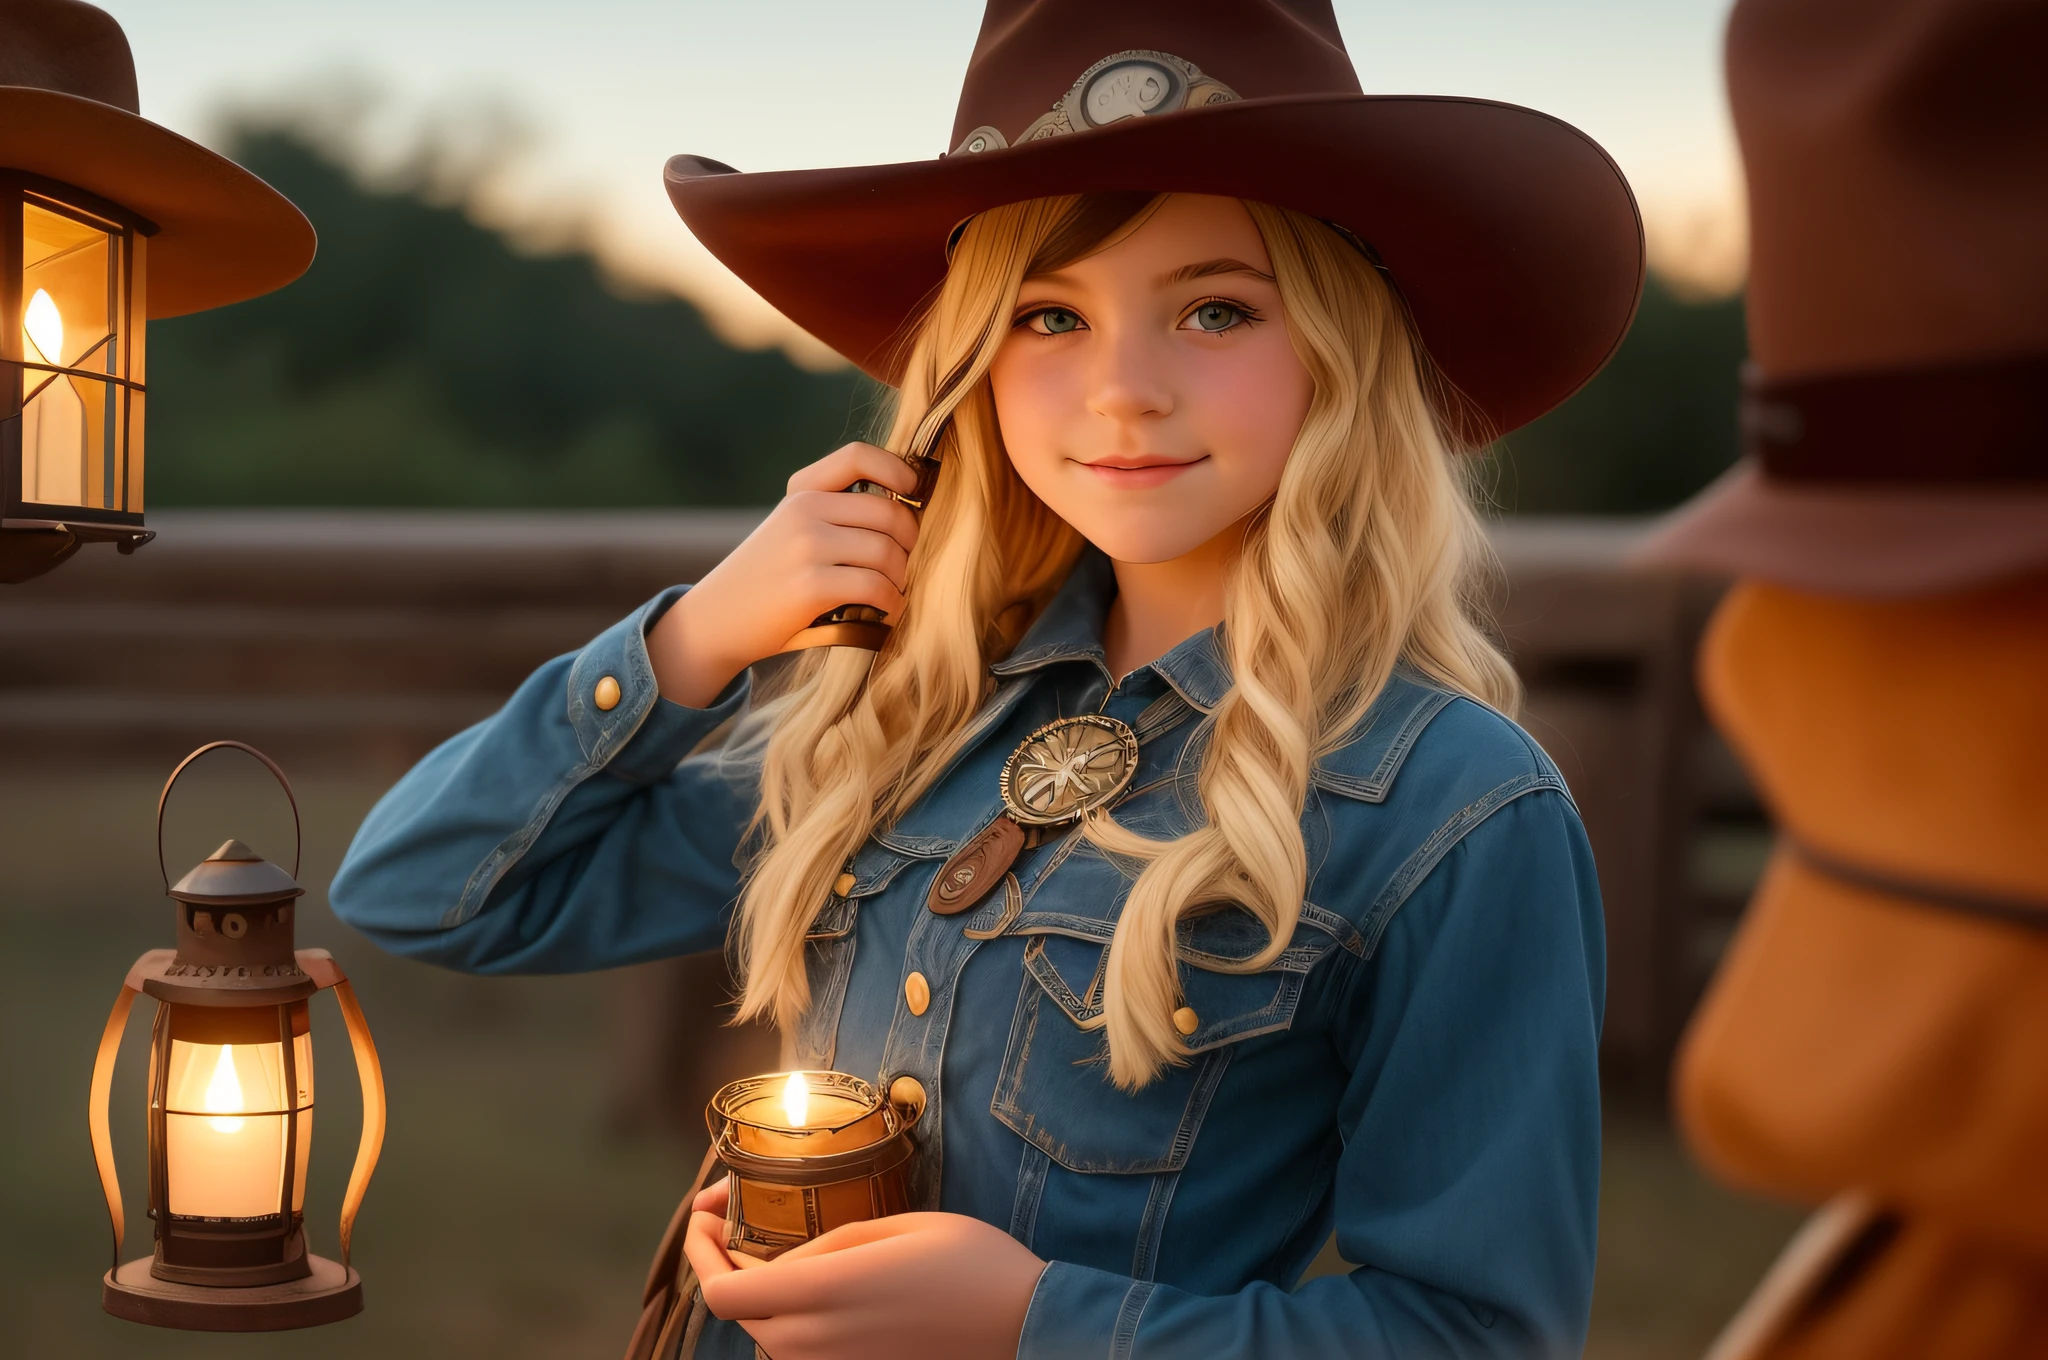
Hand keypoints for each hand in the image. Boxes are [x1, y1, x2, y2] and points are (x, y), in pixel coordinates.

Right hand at [649, 442, 922, 706]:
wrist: (716, 620)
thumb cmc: (768, 579)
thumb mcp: (791, 530)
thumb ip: (836, 514)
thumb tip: (910, 512)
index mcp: (801, 492)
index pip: (858, 456)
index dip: (899, 470)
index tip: (915, 492)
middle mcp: (804, 511)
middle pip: (889, 511)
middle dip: (910, 541)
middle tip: (906, 563)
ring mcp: (806, 547)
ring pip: (887, 552)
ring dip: (902, 577)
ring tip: (895, 591)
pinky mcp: (811, 586)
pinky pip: (876, 587)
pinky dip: (892, 603)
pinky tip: (888, 611)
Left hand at [684, 1178, 1046, 1359]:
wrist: (1025, 1327)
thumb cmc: (971, 1265)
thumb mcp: (896, 1226)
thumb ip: (828, 1242)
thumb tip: (784, 1256)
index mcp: (824, 1293)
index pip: (722, 1294)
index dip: (699, 1255)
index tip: (702, 1218)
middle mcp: (818, 1343)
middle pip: (742, 1314)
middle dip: (729, 1267)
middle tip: (739, 1222)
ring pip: (770, 1336)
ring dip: (763, 1296)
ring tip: (778, 1250)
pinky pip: (805, 1353)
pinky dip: (796, 1320)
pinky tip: (819, 1288)